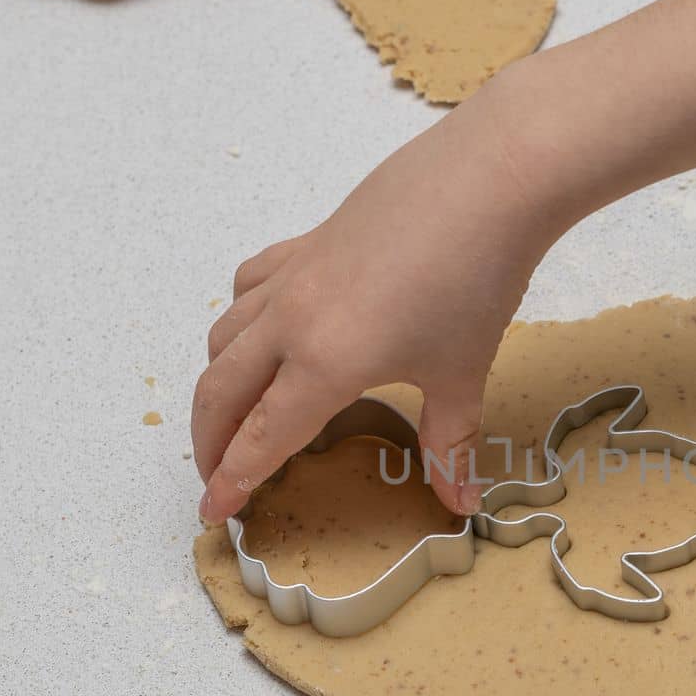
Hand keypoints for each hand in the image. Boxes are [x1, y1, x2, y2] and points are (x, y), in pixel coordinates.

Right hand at [192, 76, 569, 521]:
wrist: (486, 182)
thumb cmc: (477, 280)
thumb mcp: (462, 374)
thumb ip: (449, 444)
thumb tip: (459, 502)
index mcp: (324, 364)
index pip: (261, 437)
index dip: (233, 480)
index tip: (212, 513)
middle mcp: (292, 321)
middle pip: (221, 391)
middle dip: (209, 442)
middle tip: (216, 475)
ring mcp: (294, 278)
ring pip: (223, 336)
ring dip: (215, 383)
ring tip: (230, 413)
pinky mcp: (306, 243)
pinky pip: (249, 287)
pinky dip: (239, 318)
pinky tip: (262, 329)